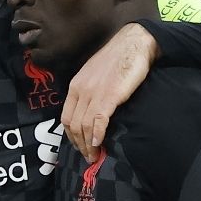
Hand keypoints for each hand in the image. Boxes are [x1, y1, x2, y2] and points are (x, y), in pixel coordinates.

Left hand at [60, 22, 157, 159]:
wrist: (134, 43)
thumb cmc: (117, 59)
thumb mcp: (95, 76)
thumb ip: (90, 93)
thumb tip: (92, 113)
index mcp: (76, 86)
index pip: (65, 117)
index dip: (71, 136)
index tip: (80, 147)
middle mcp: (80, 90)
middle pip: (72, 125)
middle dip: (79, 145)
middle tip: (89, 157)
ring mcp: (94, 93)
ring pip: (83, 126)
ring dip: (88, 145)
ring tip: (95, 155)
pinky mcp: (109, 95)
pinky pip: (98, 120)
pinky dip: (97, 135)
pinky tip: (99, 143)